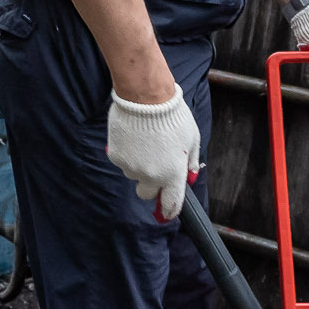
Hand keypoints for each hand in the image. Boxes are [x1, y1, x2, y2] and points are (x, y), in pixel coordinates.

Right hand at [106, 90, 202, 221]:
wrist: (145, 97)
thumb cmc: (173, 116)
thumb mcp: (192, 138)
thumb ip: (191, 160)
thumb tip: (190, 174)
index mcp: (173, 173)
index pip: (172, 204)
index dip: (170, 210)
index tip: (168, 212)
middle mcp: (151, 175)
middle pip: (147, 194)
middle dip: (151, 185)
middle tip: (154, 166)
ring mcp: (131, 167)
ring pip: (133, 175)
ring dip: (138, 165)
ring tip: (144, 142)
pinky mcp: (116, 157)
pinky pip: (122, 161)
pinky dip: (126, 153)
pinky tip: (132, 136)